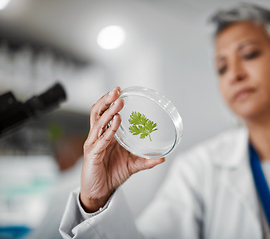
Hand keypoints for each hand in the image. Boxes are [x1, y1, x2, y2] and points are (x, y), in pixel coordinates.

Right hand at [80, 87, 164, 211]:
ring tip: (119, 104)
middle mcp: (98, 137)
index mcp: (106, 135)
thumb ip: (146, 160)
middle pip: (98, 113)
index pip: (105, 113)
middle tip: (117, 90)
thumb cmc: (112, 174)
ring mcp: (94, 144)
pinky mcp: (92, 154)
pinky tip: (116, 124)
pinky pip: (101, 141)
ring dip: (109, 112)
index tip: (120, 91)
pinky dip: (109, 131)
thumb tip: (162, 157)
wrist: (100, 192)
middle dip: (107, 100)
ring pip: (98, 123)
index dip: (110, 101)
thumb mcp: (132, 165)